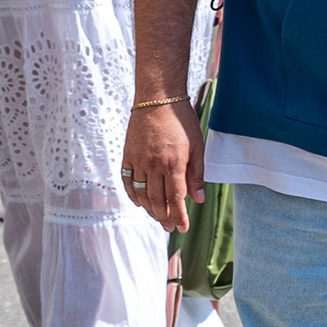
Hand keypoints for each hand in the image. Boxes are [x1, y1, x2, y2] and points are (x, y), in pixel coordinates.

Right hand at [122, 93, 204, 232]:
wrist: (158, 98)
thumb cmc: (181, 120)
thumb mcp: (197, 146)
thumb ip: (196, 175)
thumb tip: (198, 199)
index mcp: (174, 163)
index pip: (176, 198)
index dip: (179, 216)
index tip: (182, 228)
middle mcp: (154, 165)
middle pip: (157, 200)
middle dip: (165, 217)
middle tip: (170, 227)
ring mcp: (139, 160)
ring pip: (142, 194)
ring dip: (150, 209)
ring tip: (158, 217)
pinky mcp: (128, 154)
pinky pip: (127, 181)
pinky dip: (132, 195)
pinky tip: (140, 202)